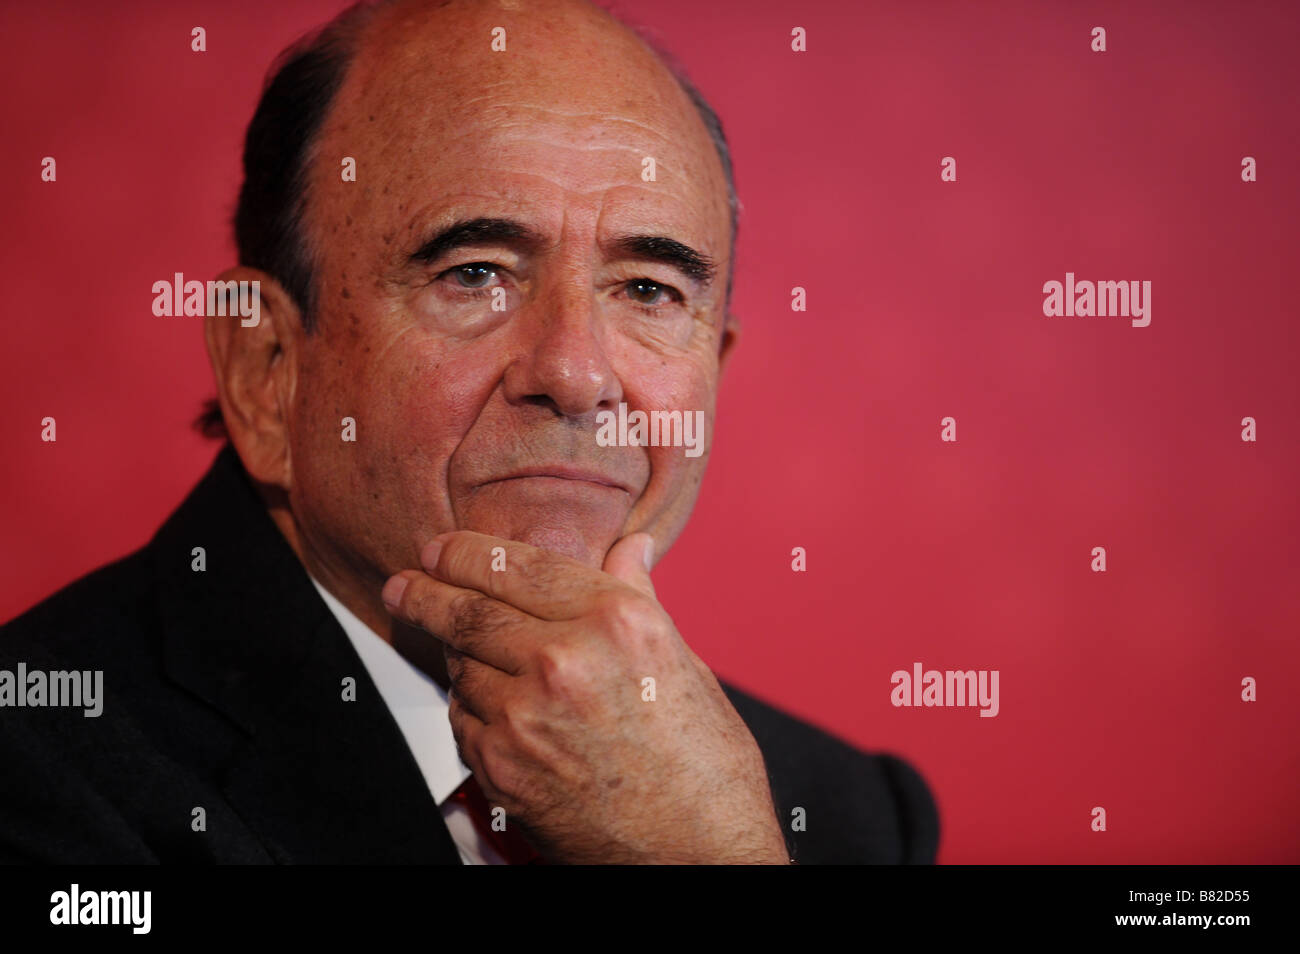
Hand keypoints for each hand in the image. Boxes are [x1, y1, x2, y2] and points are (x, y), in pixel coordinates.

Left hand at [381, 530, 789, 863]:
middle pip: (467, 610)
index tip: (440, 548)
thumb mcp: (685, 663)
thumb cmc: (706, 766)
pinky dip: (470, 708)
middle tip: (403, 585)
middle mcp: (565, 660)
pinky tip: (491, 708)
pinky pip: (463, 719)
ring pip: (461, 665)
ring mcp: (526, 715)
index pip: (518, 565)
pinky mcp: (502, 766)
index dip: (465, 552)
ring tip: (462, 652)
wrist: (700, 855)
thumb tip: (632, 547)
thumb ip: (640, 598)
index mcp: (616, 620)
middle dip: (424, 592)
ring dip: (457, 656)